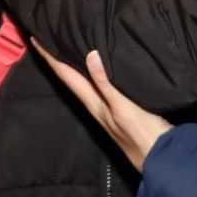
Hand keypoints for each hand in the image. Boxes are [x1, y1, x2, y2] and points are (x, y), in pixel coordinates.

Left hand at [32, 41, 172, 171]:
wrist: (160, 159)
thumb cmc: (142, 134)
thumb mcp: (123, 107)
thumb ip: (107, 83)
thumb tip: (89, 55)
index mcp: (93, 103)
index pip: (66, 75)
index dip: (50, 57)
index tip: (36, 39)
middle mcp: (95, 104)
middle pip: (70, 77)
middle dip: (58, 58)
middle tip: (49, 37)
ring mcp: (106, 108)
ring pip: (82, 81)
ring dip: (72, 64)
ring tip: (66, 47)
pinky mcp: (118, 109)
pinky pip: (98, 85)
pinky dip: (92, 73)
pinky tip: (96, 68)